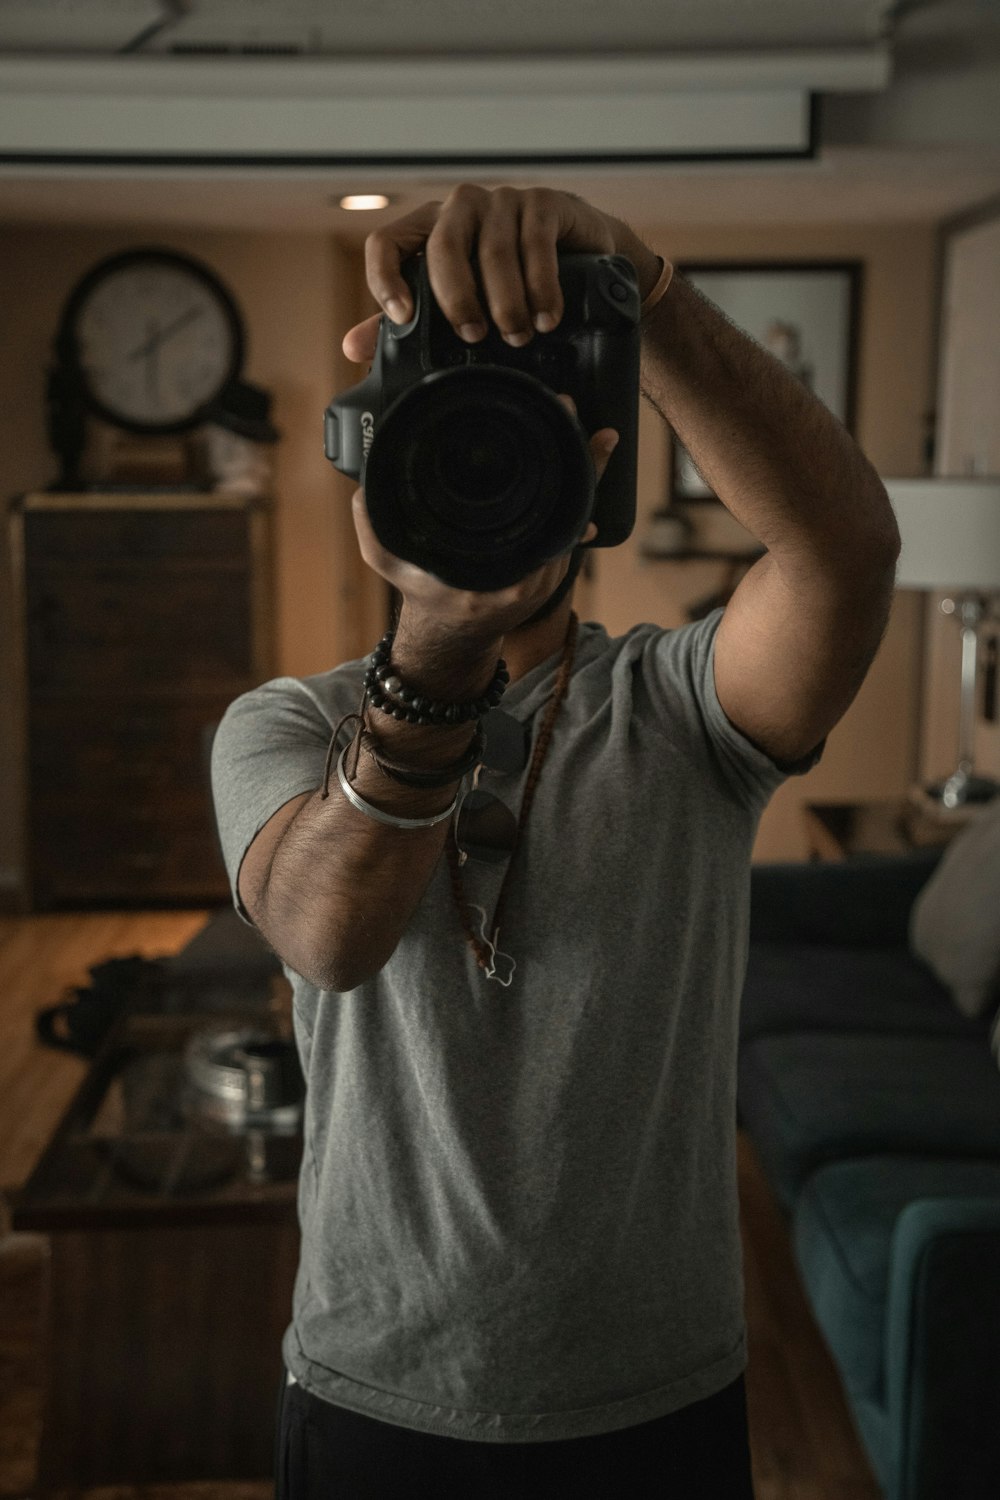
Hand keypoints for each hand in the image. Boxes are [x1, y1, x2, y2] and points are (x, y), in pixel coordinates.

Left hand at [342, 183, 661, 364]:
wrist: (581, 255)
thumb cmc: (511, 280)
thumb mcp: (459, 301)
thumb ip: (409, 322)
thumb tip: (353, 348)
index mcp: (428, 231)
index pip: (387, 244)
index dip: (386, 279)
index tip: (402, 318)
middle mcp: (459, 210)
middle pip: (442, 248)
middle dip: (457, 298)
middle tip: (474, 335)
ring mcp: (502, 201)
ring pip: (492, 251)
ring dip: (506, 301)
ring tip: (518, 335)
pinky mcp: (542, 203)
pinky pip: (535, 244)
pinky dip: (541, 287)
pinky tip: (547, 316)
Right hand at [351, 394, 618, 644]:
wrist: (451, 636)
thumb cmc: (424, 593)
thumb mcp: (390, 564)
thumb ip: (373, 528)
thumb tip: (363, 490)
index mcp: (493, 579)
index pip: (537, 518)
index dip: (552, 473)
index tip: (555, 426)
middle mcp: (528, 579)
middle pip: (566, 509)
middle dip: (576, 460)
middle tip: (570, 411)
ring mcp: (546, 575)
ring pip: (575, 516)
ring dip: (584, 472)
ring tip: (587, 430)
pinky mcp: (553, 569)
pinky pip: (572, 526)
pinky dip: (580, 495)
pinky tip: (584, 461)